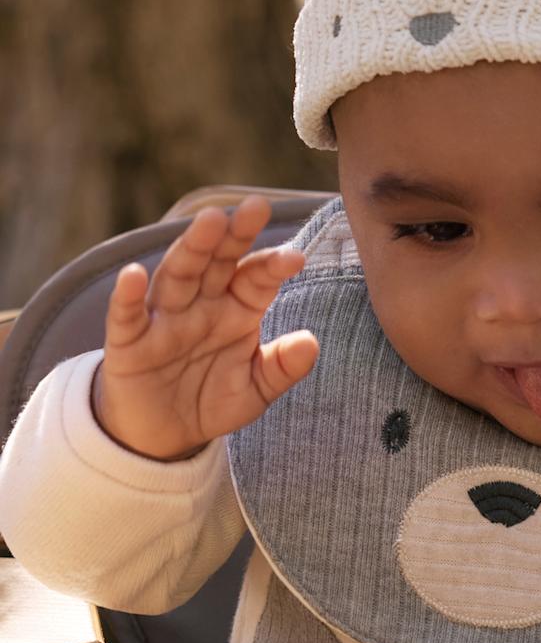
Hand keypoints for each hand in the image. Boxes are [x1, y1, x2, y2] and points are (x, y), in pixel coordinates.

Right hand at [93, 195, 318, 459]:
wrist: (162, 436)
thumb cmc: (211, 400)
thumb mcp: (254, 390)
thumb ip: (281, 368)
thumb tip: (311, 343)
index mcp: (236, 309)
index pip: (256, 277)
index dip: (273, 265)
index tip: (295, 259)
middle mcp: (201, 304)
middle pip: (218, 261)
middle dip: (235, 234)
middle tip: (256, 207)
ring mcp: (164, 319)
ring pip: (178, 275)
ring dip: (192, 247)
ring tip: (210, 221)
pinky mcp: (129, 343)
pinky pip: (127, 316)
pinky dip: (128, 296)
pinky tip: (134, 274)